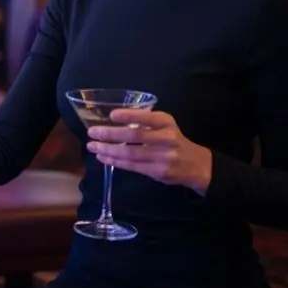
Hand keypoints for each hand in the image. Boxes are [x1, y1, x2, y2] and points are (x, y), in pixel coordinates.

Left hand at [86, 110, 212, 195]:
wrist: (195, 165)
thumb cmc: (174, 140)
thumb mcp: (165, 125)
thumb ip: (145, 122)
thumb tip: (113, 119)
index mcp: (166, 123)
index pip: (147, 118)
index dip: (129, 116)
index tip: (111, 115)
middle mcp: (166, 139)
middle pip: (134, 137)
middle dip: (110, 135)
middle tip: (92, 132)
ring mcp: (162, 157)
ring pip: (130, 154)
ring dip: (108, 150)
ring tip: (93, 146)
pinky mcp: (157, 172)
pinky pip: (132, 166)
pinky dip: (115, 161)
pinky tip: (103, 157)